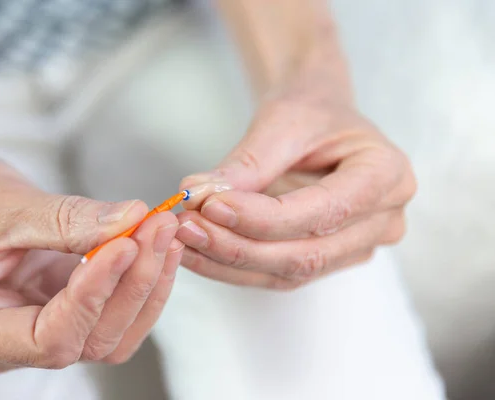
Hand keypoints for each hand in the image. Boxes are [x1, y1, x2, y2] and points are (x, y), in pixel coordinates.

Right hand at [0, 144, 180, 371]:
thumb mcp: (9, 208)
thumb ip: (71, 220)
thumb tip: (132, 220)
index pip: (48, 338)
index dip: (93, 295)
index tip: (124, 245)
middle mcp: (8, 342)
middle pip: (89, 339)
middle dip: (131, 283)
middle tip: (156, 229)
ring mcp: (41, 327)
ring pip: (111, 333)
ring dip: (145, 284)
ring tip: (163, 232)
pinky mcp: (66, 307)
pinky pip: (115, 310)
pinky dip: (141, 280)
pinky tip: (157, 244)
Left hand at [177, 91, 415, 289]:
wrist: (317, 119)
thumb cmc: (309, 111)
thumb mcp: (281, 122)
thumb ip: (246, 164)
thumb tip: (197, 194)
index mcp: (387, 175)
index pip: (325, 210)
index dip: (264, 217)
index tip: (211, 205)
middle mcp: (384, 220)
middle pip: (308, 253)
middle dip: (240, 246)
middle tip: (188, 228)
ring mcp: (358, 246)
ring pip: (290, 271)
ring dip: (230, 261)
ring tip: (184, 241)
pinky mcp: (327, 258)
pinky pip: (278, 274)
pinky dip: (234, 267)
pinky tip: (198, 254)